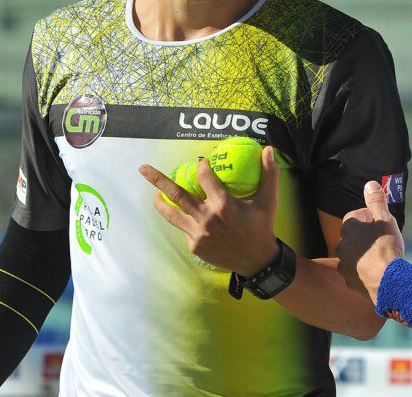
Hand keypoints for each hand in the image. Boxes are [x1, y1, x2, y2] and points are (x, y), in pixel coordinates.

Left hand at [140, 147, 279, 276]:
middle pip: (176, 194)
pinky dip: (183, 219)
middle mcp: (207, 219)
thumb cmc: (262, 227)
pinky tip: (186, 214)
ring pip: (171, 214)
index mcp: (223, 205)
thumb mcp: (269, 201)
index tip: (201, 162)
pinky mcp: (194, 246)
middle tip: (142, 168)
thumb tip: (269, 149)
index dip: (201, 165)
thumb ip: (269, 174)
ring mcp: (198, 234)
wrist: (257, 262)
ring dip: (159, 201)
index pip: (204, 177)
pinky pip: (184, 228)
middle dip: (157, 179)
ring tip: (154, 193)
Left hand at [335, 181, 404, 302]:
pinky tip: (375, 271)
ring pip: (351, 255)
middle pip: (351, 237)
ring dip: (361, 254)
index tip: (377, 221)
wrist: (387, 280)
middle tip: (379, 239)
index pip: (353, 217)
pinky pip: (354, 272)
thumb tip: (370, 184)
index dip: (366, 218)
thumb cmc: (386, 247)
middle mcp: (342, 246)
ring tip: (378, 257)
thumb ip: (376, 201)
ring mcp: (344, 265)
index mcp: (349, 229)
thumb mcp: (385, 219)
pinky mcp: (349, 281)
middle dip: (363, 236)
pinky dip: (362, 271)